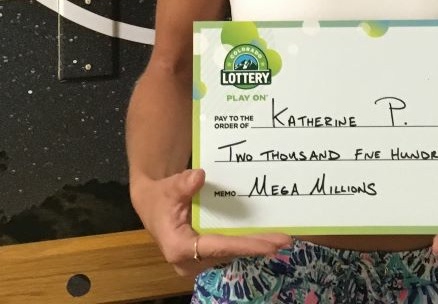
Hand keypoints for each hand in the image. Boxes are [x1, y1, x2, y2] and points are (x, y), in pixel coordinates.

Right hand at [135, 168, 291, 276]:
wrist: (152, 206)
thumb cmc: (160, 197)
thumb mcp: (169, 188)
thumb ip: (183, 184)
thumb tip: (200, 176)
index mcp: (179, 248)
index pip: (218, 247)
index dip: (245, 245)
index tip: (269, 244)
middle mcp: (191, 261)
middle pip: (230, 253)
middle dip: (257, 246)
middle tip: (285, 240)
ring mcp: (200, 260)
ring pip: (232, 253)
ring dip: (255, 245)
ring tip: (282, 238)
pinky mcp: (207, 255)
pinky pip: (230, 249)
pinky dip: (248, 242)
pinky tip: (267, 236)